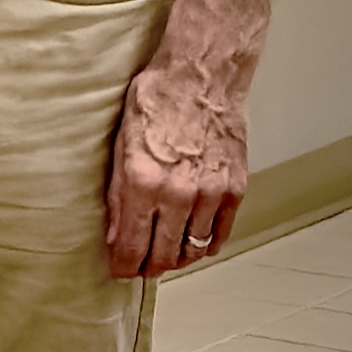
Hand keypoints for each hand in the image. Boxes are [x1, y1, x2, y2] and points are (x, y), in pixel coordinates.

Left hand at [105, 58, 248, 278]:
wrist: (198, 80)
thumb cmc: (154, 104)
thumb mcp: (119, 147)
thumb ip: (119, 195)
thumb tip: (117, 234)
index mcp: (143, 183)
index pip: (133, 246)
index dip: (124, 266)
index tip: (120, 271)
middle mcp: (178, 194)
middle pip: (164, 255)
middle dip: (148, 267)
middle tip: (140, 268)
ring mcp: (210, 194)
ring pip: (194, 249)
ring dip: (177, 258)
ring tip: (164, 257)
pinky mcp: (234, 189)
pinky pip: (220, 233)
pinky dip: (206, 245)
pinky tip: (194, 245)